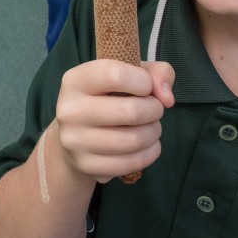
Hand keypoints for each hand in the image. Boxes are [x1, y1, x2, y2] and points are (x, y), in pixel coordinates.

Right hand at [54, 60, 174, 182]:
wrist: (75, 136)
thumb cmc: (107, 98)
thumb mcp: (128, 75)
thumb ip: (157, 73)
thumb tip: (167, 98)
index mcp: (76, 80)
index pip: (115, 75)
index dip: (143, 81)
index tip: (146, 87)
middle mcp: (70, 110)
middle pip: (131, 111)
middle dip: (154, 110)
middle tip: (154, 110)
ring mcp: (75, 141)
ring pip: (134, 140)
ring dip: (153, 132)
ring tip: (151, 127)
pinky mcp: (86, 165)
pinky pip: (131, 163)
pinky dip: (150, 153)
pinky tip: (147, 145)